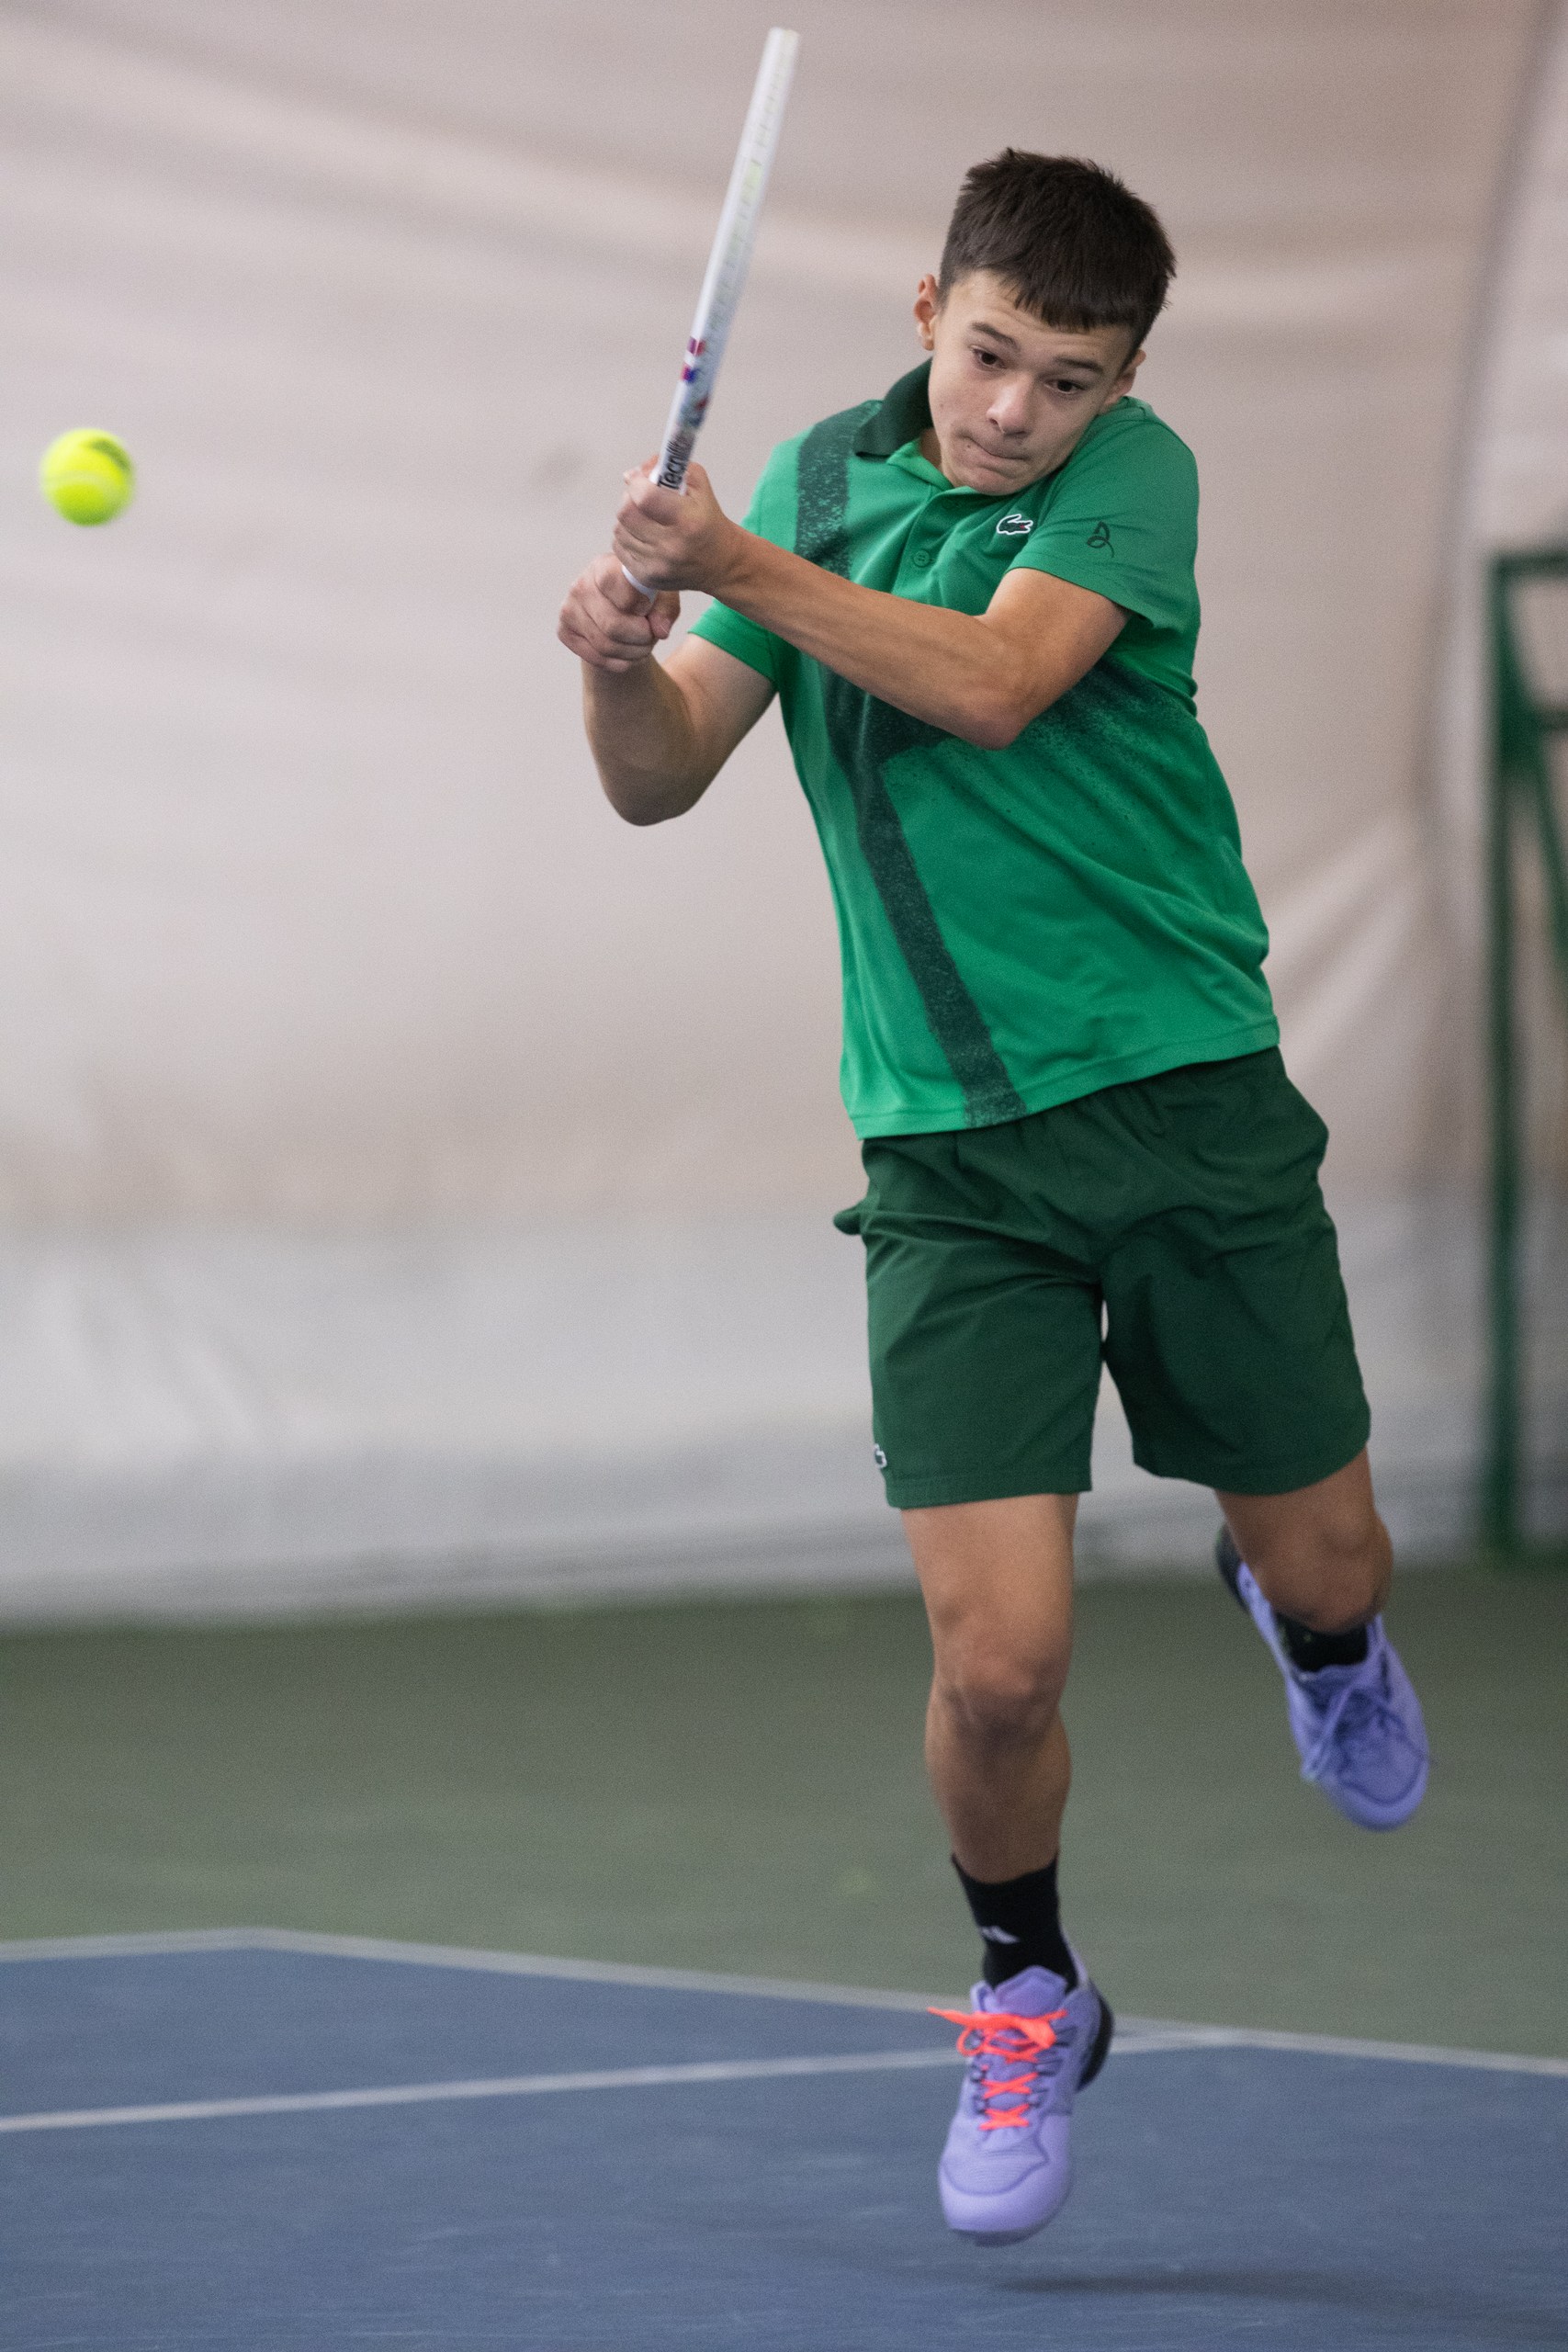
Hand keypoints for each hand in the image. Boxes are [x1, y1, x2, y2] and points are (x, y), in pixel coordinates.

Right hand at [557, 552, 679, 673]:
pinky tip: (627, 653)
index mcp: (604, 566)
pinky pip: (596, 659)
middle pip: (612, 625)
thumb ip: (665, 608)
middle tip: (651, 636)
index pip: (615, 585)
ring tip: (643, 645)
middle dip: (641, 638)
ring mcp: (569, 609)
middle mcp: (581, 585)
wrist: (617, 611)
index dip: (638, 604)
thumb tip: (660, 630)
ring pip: (606, 646)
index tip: (647, 609)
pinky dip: (619, 663)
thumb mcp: (661, 596)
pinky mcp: (564, 631)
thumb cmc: (643, 597)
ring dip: (633, 653)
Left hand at [611, 459, 738, 595]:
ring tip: (645, 519)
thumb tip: (632, 474)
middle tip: (642, 499)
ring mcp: (657, 565)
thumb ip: (668, 468)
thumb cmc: (708, 522)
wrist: (720, 563)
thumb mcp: (699, 486)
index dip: (638, 483)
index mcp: (688, 521)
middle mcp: (672, 547)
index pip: (644, 496)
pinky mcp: (646, 577)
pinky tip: (643, 536)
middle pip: (626, 513)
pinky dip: (627, 537)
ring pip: (619, 530)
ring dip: (628, 519)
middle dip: (630, 499)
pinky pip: (619, 547)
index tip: (643, 481)